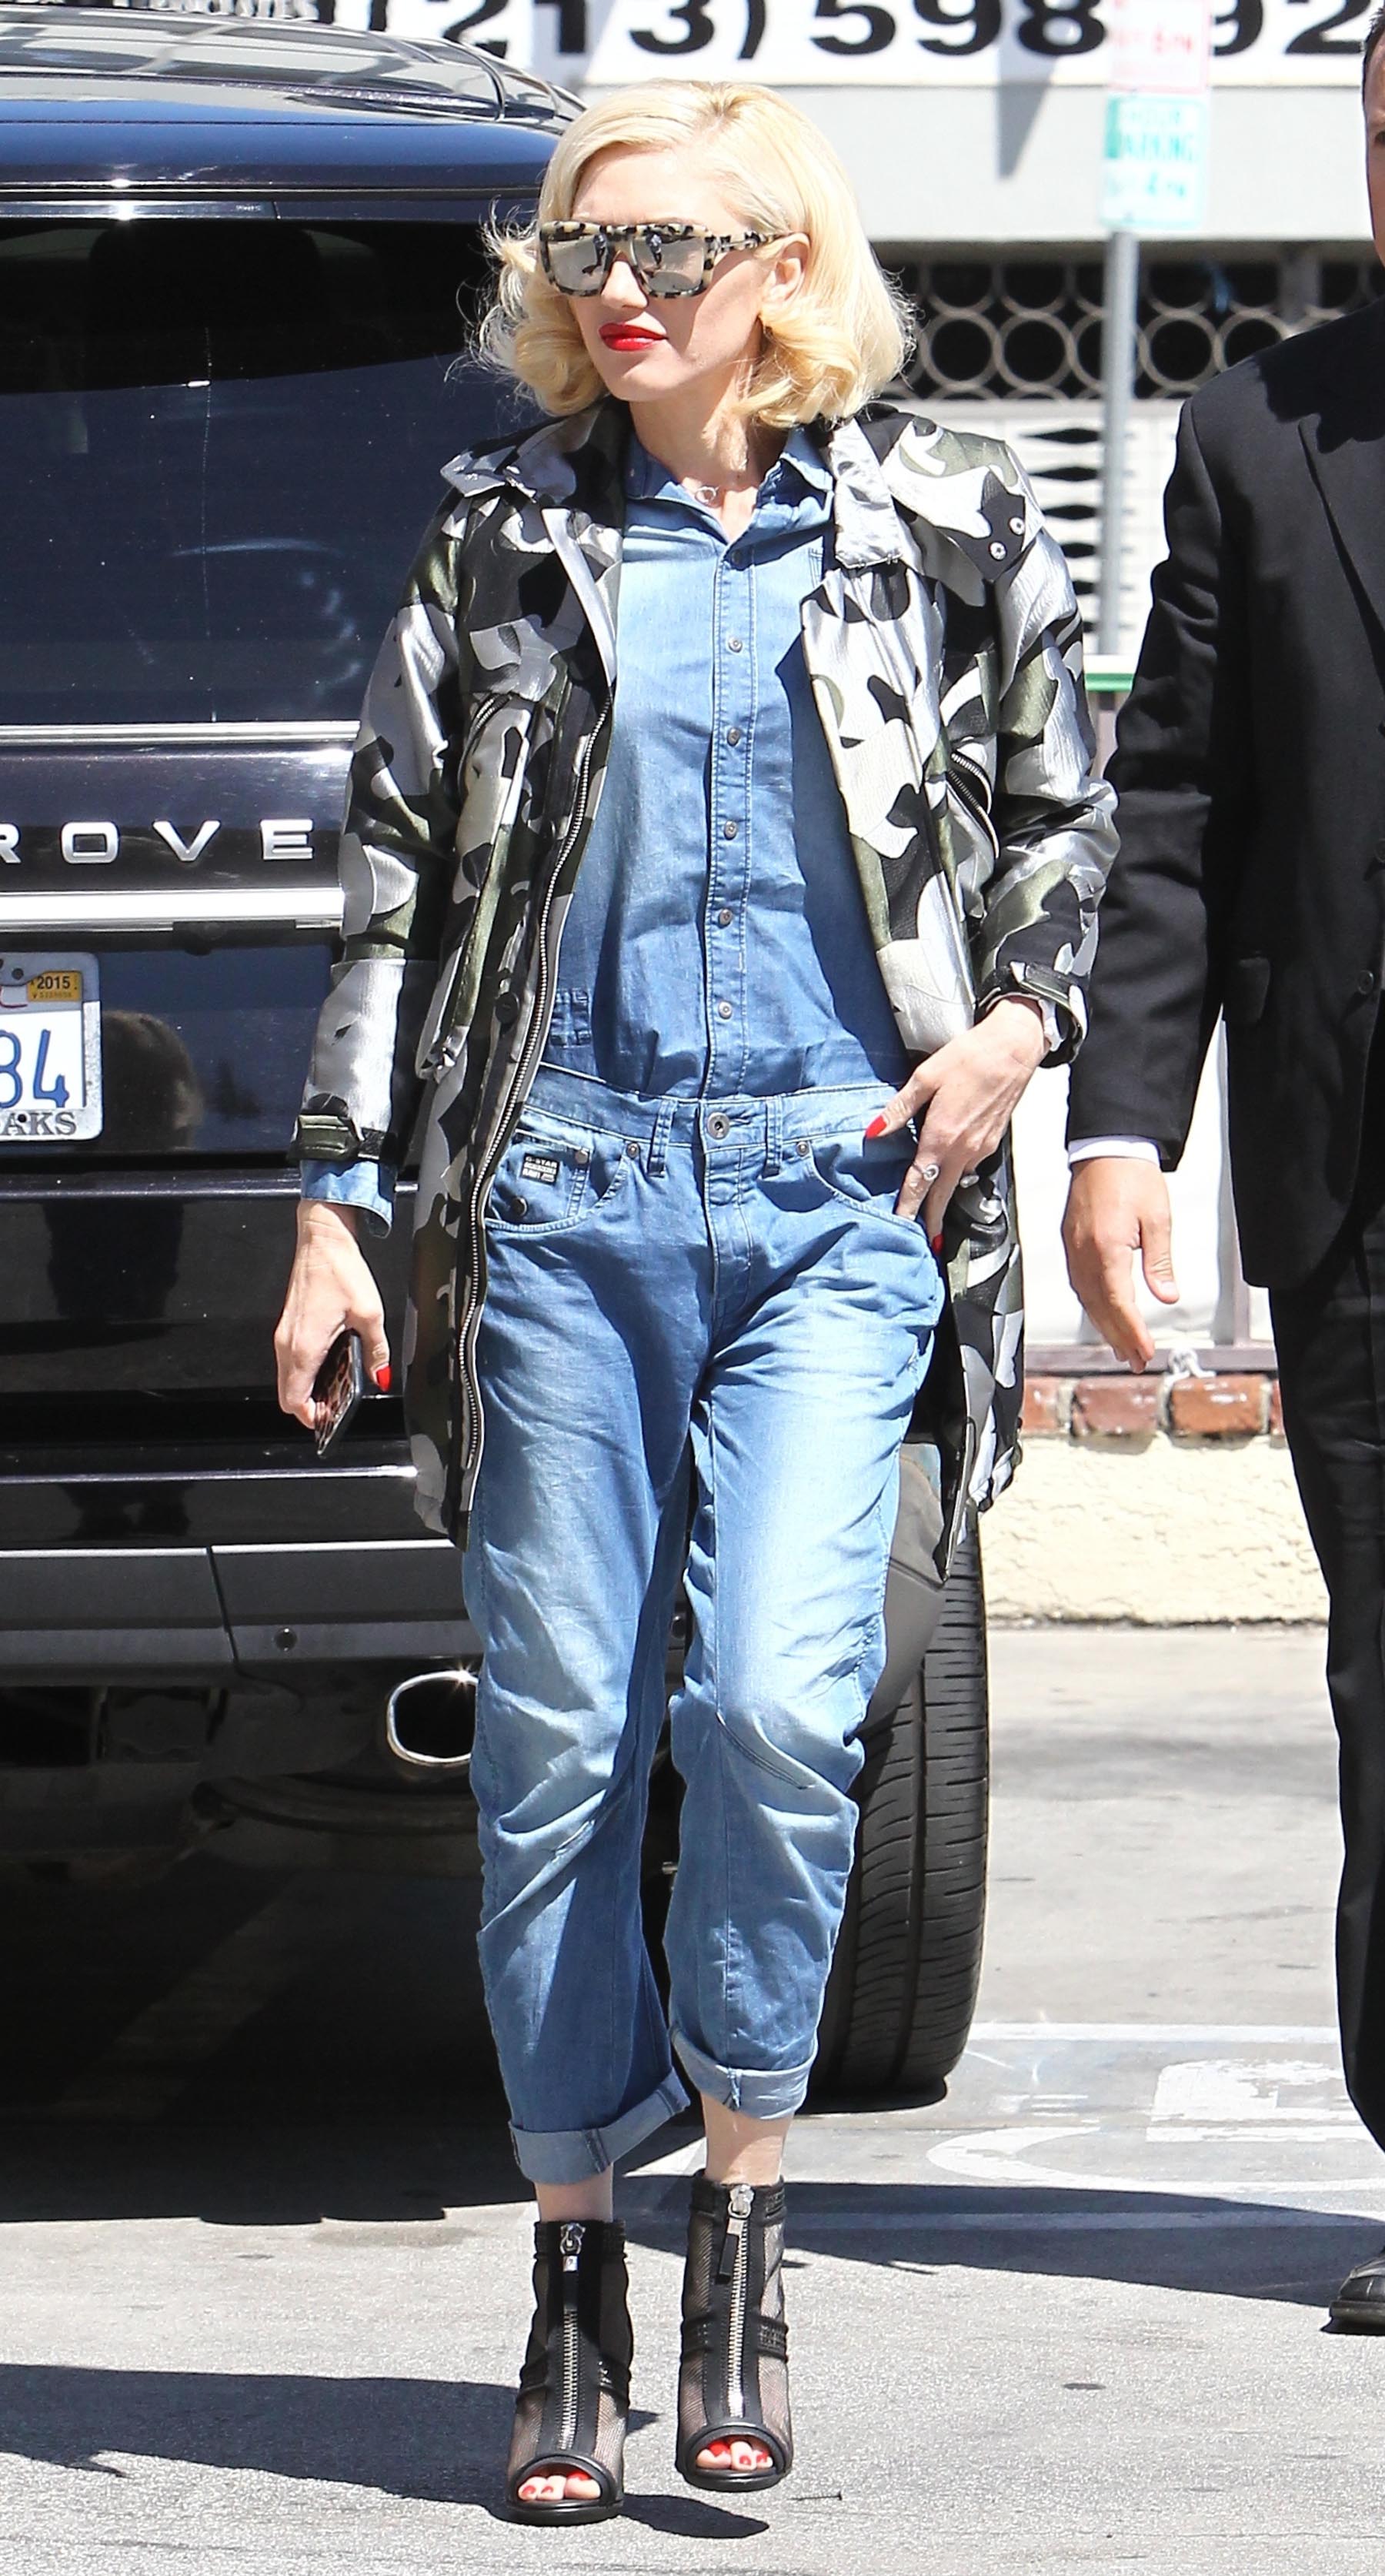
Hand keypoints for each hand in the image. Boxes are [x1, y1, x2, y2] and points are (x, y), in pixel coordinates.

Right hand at [274, 1200, 390, 1429]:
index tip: (330, 1420)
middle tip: (336, 1407)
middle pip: (288, 1393)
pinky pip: (291, 1360)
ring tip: (338, 1386)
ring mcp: (284, 1334)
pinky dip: (306, 1370)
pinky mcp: (288, 1325)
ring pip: (288, 1377)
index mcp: (304, 1347)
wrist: (322, 1239)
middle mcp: (287, 1344)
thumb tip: (380, 1375)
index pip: (294, 1399)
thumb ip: (377, 1351)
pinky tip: (331, 1362)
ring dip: (309, 1387)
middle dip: (310, 1406)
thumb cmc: (340, 1271)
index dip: (311, 1417)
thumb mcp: (370, 1314)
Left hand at [869, 998, 1048, 1244]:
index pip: (919, 1183)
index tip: (899, 1226)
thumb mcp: (925, 1078)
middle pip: (941, 1195)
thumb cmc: (970, 1057)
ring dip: (942, 1199)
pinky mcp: (993, 1141)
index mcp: (942, 1137)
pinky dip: (956, 1176)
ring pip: (956, 1181)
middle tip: (922, 1242)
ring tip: (928, 1213)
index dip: (908, 1208)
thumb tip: (872, 1133)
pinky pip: (969, 1166)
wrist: (1015, 1048)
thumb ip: (898, 1109)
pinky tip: (947, 1173)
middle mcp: (963, 1150)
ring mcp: (982, 1148)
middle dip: (930, 1220)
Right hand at [1062, 1158, 1179, 1368]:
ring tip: (1121, 1346)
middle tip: (1135, 1360)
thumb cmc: (1131, 1176)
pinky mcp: (1070, 1243)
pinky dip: (1092, 1305)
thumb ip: (1159, 1262)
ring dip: (1104, 1326)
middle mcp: (1084, 1253)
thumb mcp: (1157, 1219)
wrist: (1106, 1148)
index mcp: (1106, 1248)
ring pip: (1086, 1299)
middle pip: (1100, 1308)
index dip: (1132, 1331)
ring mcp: (1073, 1249)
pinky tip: (1103, 1314)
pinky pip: (1079, 1284)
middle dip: (1118, 1337)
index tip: (1145, 1351)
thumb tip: (1167, 1295)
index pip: (1119, 1303)